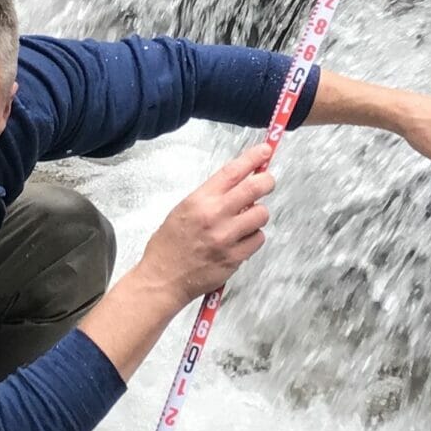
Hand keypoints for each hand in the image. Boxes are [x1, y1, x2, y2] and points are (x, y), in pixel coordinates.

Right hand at [138, 141, 274, 307]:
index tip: (265, 151)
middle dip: (267, 181)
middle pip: (255, 187)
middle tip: (267, 182)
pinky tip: (240, 240)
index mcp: (200, 200)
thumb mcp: (184, 210)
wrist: (162, 279)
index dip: (253, 158)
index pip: (233, 171)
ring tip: (245, 220)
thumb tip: (239, 184)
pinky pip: (258, 239)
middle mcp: (215, 215)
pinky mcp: (235, 257)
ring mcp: (227, 237)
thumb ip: (211, 196)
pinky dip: (253, 237)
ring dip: (258, 214)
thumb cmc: (169, 244)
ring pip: (262, 214)